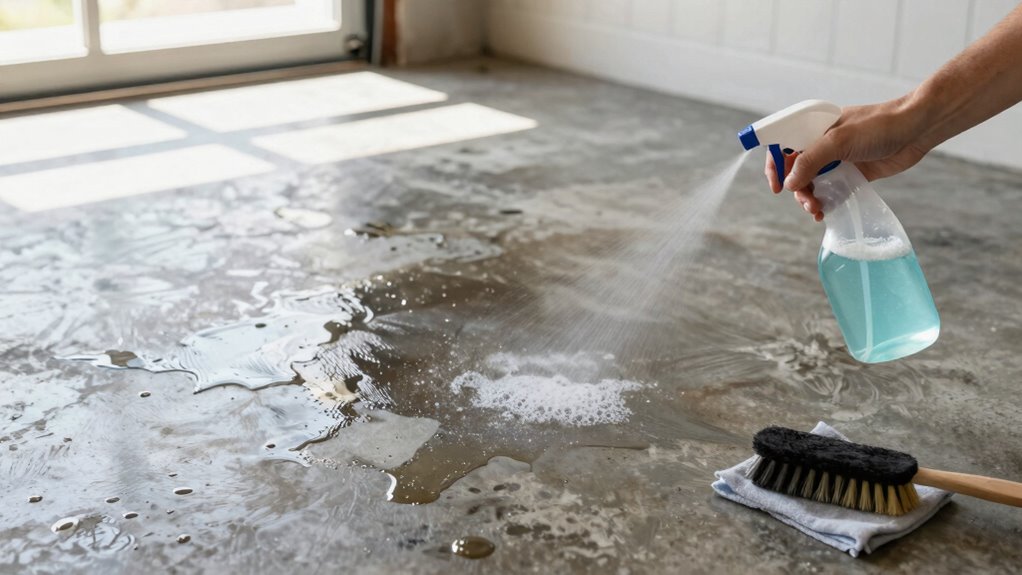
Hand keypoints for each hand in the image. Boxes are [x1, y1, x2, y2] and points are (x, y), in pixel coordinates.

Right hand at [765, 96, 932, 220]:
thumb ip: (811, 161)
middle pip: (795, 170)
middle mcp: (821, 144)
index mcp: (813, 128)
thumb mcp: (839, 141)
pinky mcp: (852, 173)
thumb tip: (790, 184)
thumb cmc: (879, 126)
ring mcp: (836, 159)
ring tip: (817, 210)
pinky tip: (826, 212)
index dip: (775, 166)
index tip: (778, 186)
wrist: (917, 129)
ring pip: (811, 183)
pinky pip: (830, 190)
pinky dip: (825, 202)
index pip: (782, 146)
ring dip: (809, 199)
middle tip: (808, 203)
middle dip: (797, 189)